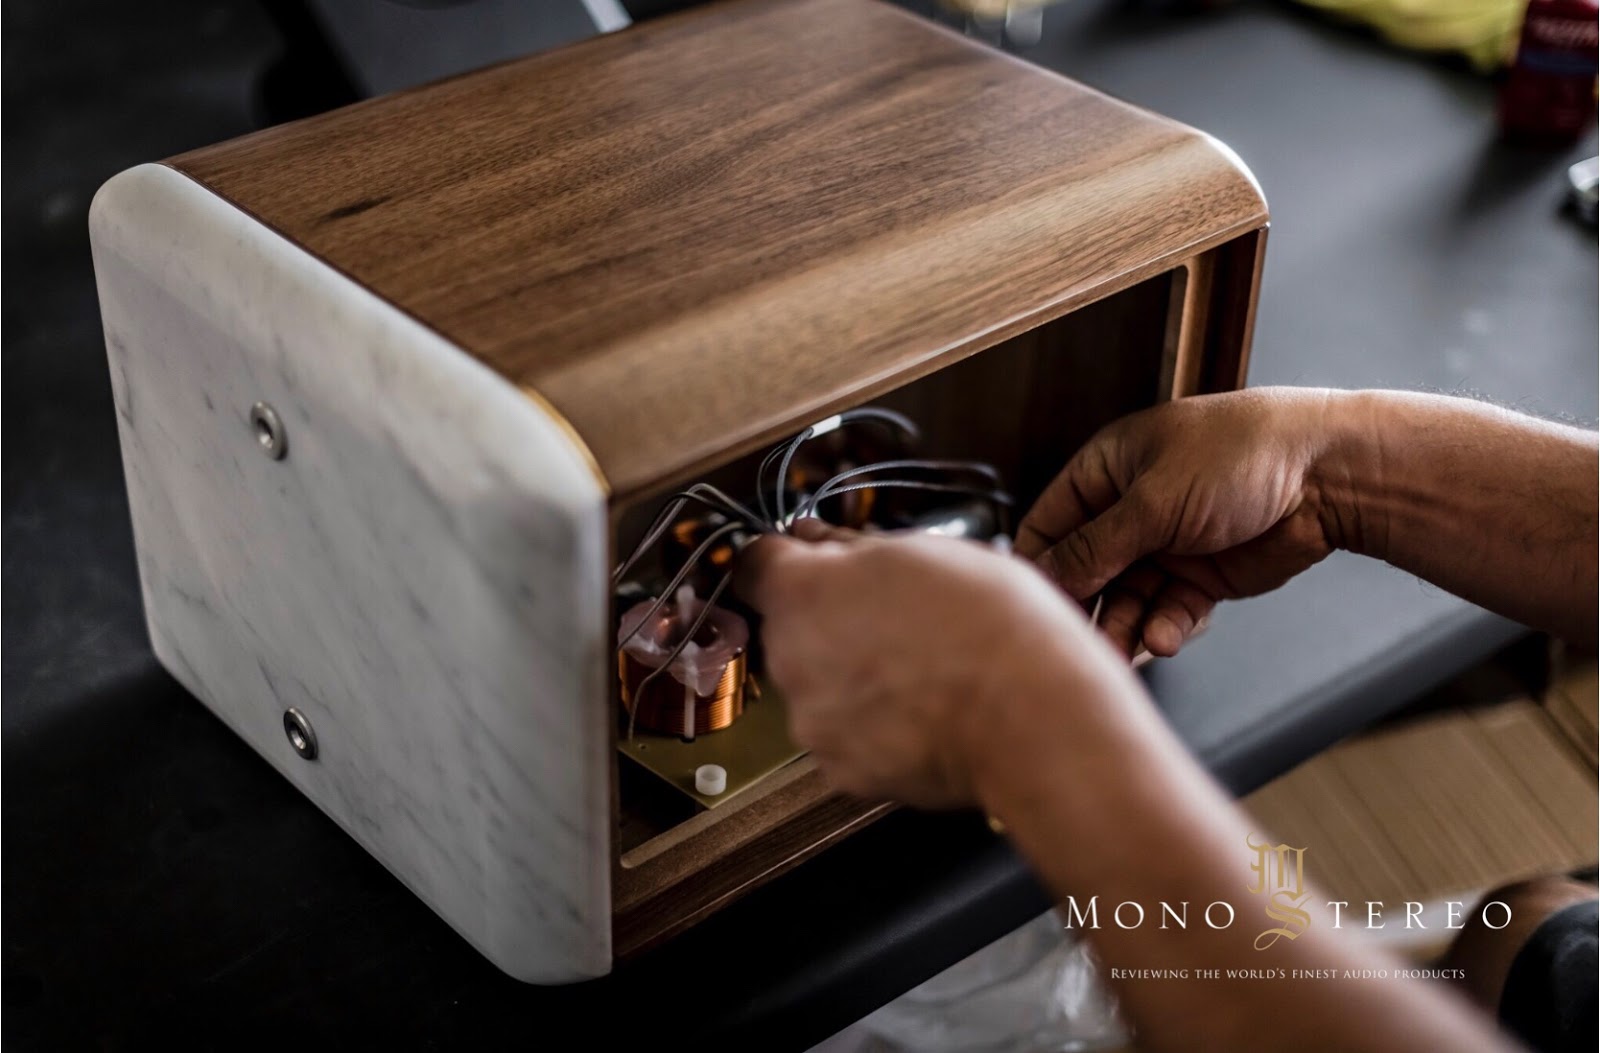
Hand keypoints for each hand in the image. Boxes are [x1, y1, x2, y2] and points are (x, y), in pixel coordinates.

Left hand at [736, 522, 1126, 807]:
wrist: (1033, 718)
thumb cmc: (991, 626)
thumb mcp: (926, 550)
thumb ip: (853, 546)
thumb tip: (817, 539)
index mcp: (802, 593)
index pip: (754, 564)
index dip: (785, 559)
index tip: (812, 561)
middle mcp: (790, 659)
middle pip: (789, 628)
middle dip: (829, 620)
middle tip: (896, 615)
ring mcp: (812, 722)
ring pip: (817, 685)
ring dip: (851, 675)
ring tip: (922, 669)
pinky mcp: (843, 773)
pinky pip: (845, 738)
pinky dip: (873, 727)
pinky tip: (923, 712)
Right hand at [1016, 388, 1344, 657]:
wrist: (1330, 474)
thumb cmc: (1242, 454)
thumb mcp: (1153, 501)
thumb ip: (1096, 546)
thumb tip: (1047, 575)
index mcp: (1108, 470)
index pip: (1051, 523)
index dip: (1038, 564)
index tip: (1033, 603)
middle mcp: (1132, 507)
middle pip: (1088, 570)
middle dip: (1084, 606)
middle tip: (1079, 639)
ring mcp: (1168, 543)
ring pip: (1127, 597)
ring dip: (1123, 625)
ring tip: (1125, 648)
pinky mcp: (1202, 575)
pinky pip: (1169, 610)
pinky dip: (1164, 626)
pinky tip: (1164, 638)